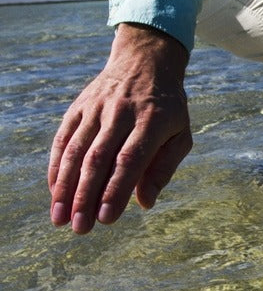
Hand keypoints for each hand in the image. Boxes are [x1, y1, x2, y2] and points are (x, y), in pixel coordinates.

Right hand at [48, 24, 192, 234]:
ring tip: (60, 218)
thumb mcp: (180, 134)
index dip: (116, 190)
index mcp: (151, 121)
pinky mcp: (78, 107)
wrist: (145, 62)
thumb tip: (144, 203)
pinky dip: (57, 167)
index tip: (106, 218)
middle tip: (80, 228)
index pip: (130, 159)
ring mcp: (96, 108)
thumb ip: (164, 168)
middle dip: (86, 196)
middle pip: (99, 158)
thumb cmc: (168, 109)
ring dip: (66, 187)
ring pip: (76, 150)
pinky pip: (64, 139)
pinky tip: (55, 193)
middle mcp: (121, 113)